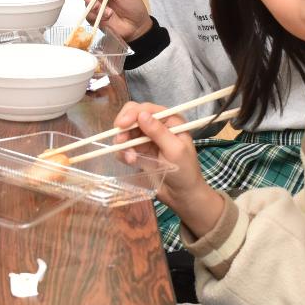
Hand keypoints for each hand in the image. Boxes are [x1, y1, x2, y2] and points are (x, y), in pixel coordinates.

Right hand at [77, 0, 150, 41]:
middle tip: (99, 0)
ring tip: (108, 12)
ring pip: (83, 0)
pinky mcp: (92, 16)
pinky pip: (87, 14)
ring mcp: (93, 4)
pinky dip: (96, 16)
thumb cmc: (132, 5)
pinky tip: (107, 18)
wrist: (135, 26)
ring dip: (94, 6)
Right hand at [118, 100, 225, 234]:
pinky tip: (131, 162)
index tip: (121, 125)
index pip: (146, 109)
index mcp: (169, 120)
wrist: (182, 195)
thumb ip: (158, 132)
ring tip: (131, 159)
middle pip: (132, 117)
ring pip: (125, 132)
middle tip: (119, 141)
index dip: (131, 114)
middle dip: (124, 128)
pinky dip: (123, 153)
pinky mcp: (139, 151)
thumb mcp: (175, 150)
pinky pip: (124, 147)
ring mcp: (146, 139)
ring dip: (123, 144)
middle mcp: (156, 126)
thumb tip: (141, 114)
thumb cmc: (185, 171)